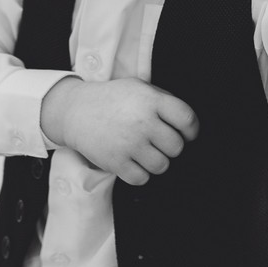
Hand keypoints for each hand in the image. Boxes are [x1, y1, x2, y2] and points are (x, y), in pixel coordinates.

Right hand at [40, 77, 198, 186]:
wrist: (75, 111)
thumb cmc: (113, 100)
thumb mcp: (139, 87)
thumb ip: (164, 100)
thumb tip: (189, 124)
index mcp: (151, 100)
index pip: (188, 120)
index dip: (191, 130)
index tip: (186, 134)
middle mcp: (142, 122)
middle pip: (177, 147)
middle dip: (170, 146)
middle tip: (158, 141)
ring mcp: (129, 144)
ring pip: (162, 166)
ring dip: (156, 161)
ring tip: (144, 151)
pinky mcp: (116, 162)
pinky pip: (142, 178)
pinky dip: (140, 173)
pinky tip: (133, 161)